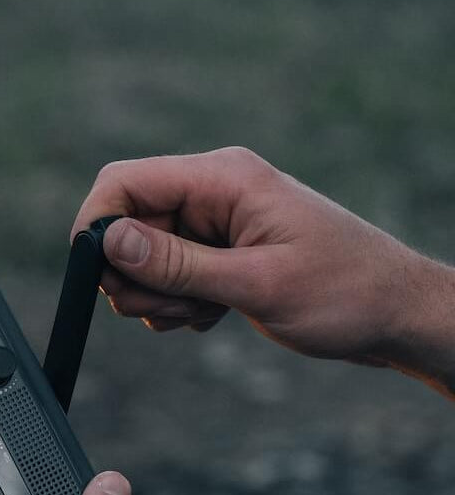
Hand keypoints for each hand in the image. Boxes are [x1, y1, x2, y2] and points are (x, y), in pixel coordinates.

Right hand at [72, 147, 454, 392]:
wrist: (399, 315)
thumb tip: (108, 243)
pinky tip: (215, 315)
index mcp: (223, 178)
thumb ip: (177, 264)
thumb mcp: (257, 284)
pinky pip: (168, 272)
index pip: (125, 182)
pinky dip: (178, 301)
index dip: (97, 226)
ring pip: (143, 255)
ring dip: (159, 294)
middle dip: (135, 275)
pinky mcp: (219, 249)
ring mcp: (216, 220)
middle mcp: (214, 191)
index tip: (96, 277)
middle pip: (128, 224)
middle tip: (173, 308)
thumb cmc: (347, 293)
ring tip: (206, 312)